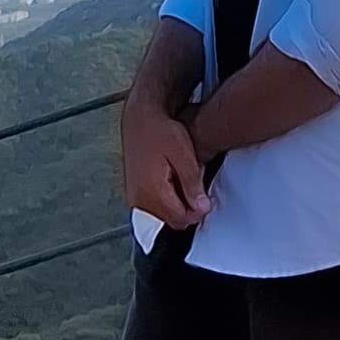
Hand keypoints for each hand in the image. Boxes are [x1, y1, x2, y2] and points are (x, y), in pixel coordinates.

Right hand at [123, 100, 212, 229]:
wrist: (140, 118)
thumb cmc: (160, 131)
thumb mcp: (183, 154)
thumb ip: (192, 183)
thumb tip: (200, 207)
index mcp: (152, 191)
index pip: (180, 219)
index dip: (198, 212)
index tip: (206, 199)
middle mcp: (139, 198)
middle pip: (171, 220)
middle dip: (188, 211)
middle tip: (199, 192)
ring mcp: (134, 196)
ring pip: (162, 216)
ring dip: (177, 207)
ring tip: (186, 185)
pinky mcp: (133, 191)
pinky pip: (153, 208)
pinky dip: (166, 202)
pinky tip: (173, 184)